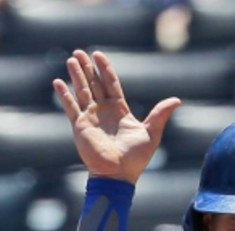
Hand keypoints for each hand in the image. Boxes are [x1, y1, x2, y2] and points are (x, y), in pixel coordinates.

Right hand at [53, 50, 179, 183]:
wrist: (118, 175)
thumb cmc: (136, 158)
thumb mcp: (151, 133)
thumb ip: (160, 114)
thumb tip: (177, 100)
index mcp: (119, 110)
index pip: (110, 83)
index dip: (105, 69)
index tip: (98, 55)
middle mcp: (103, 111)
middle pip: (94, 83)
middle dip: (87, 68)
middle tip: (80, 51)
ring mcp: (91, 118)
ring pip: (82, 91)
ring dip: (76, 75)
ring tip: (71, 59)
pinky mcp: (80, 126)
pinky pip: (70, 107)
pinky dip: (64, 95)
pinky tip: (58, 82)